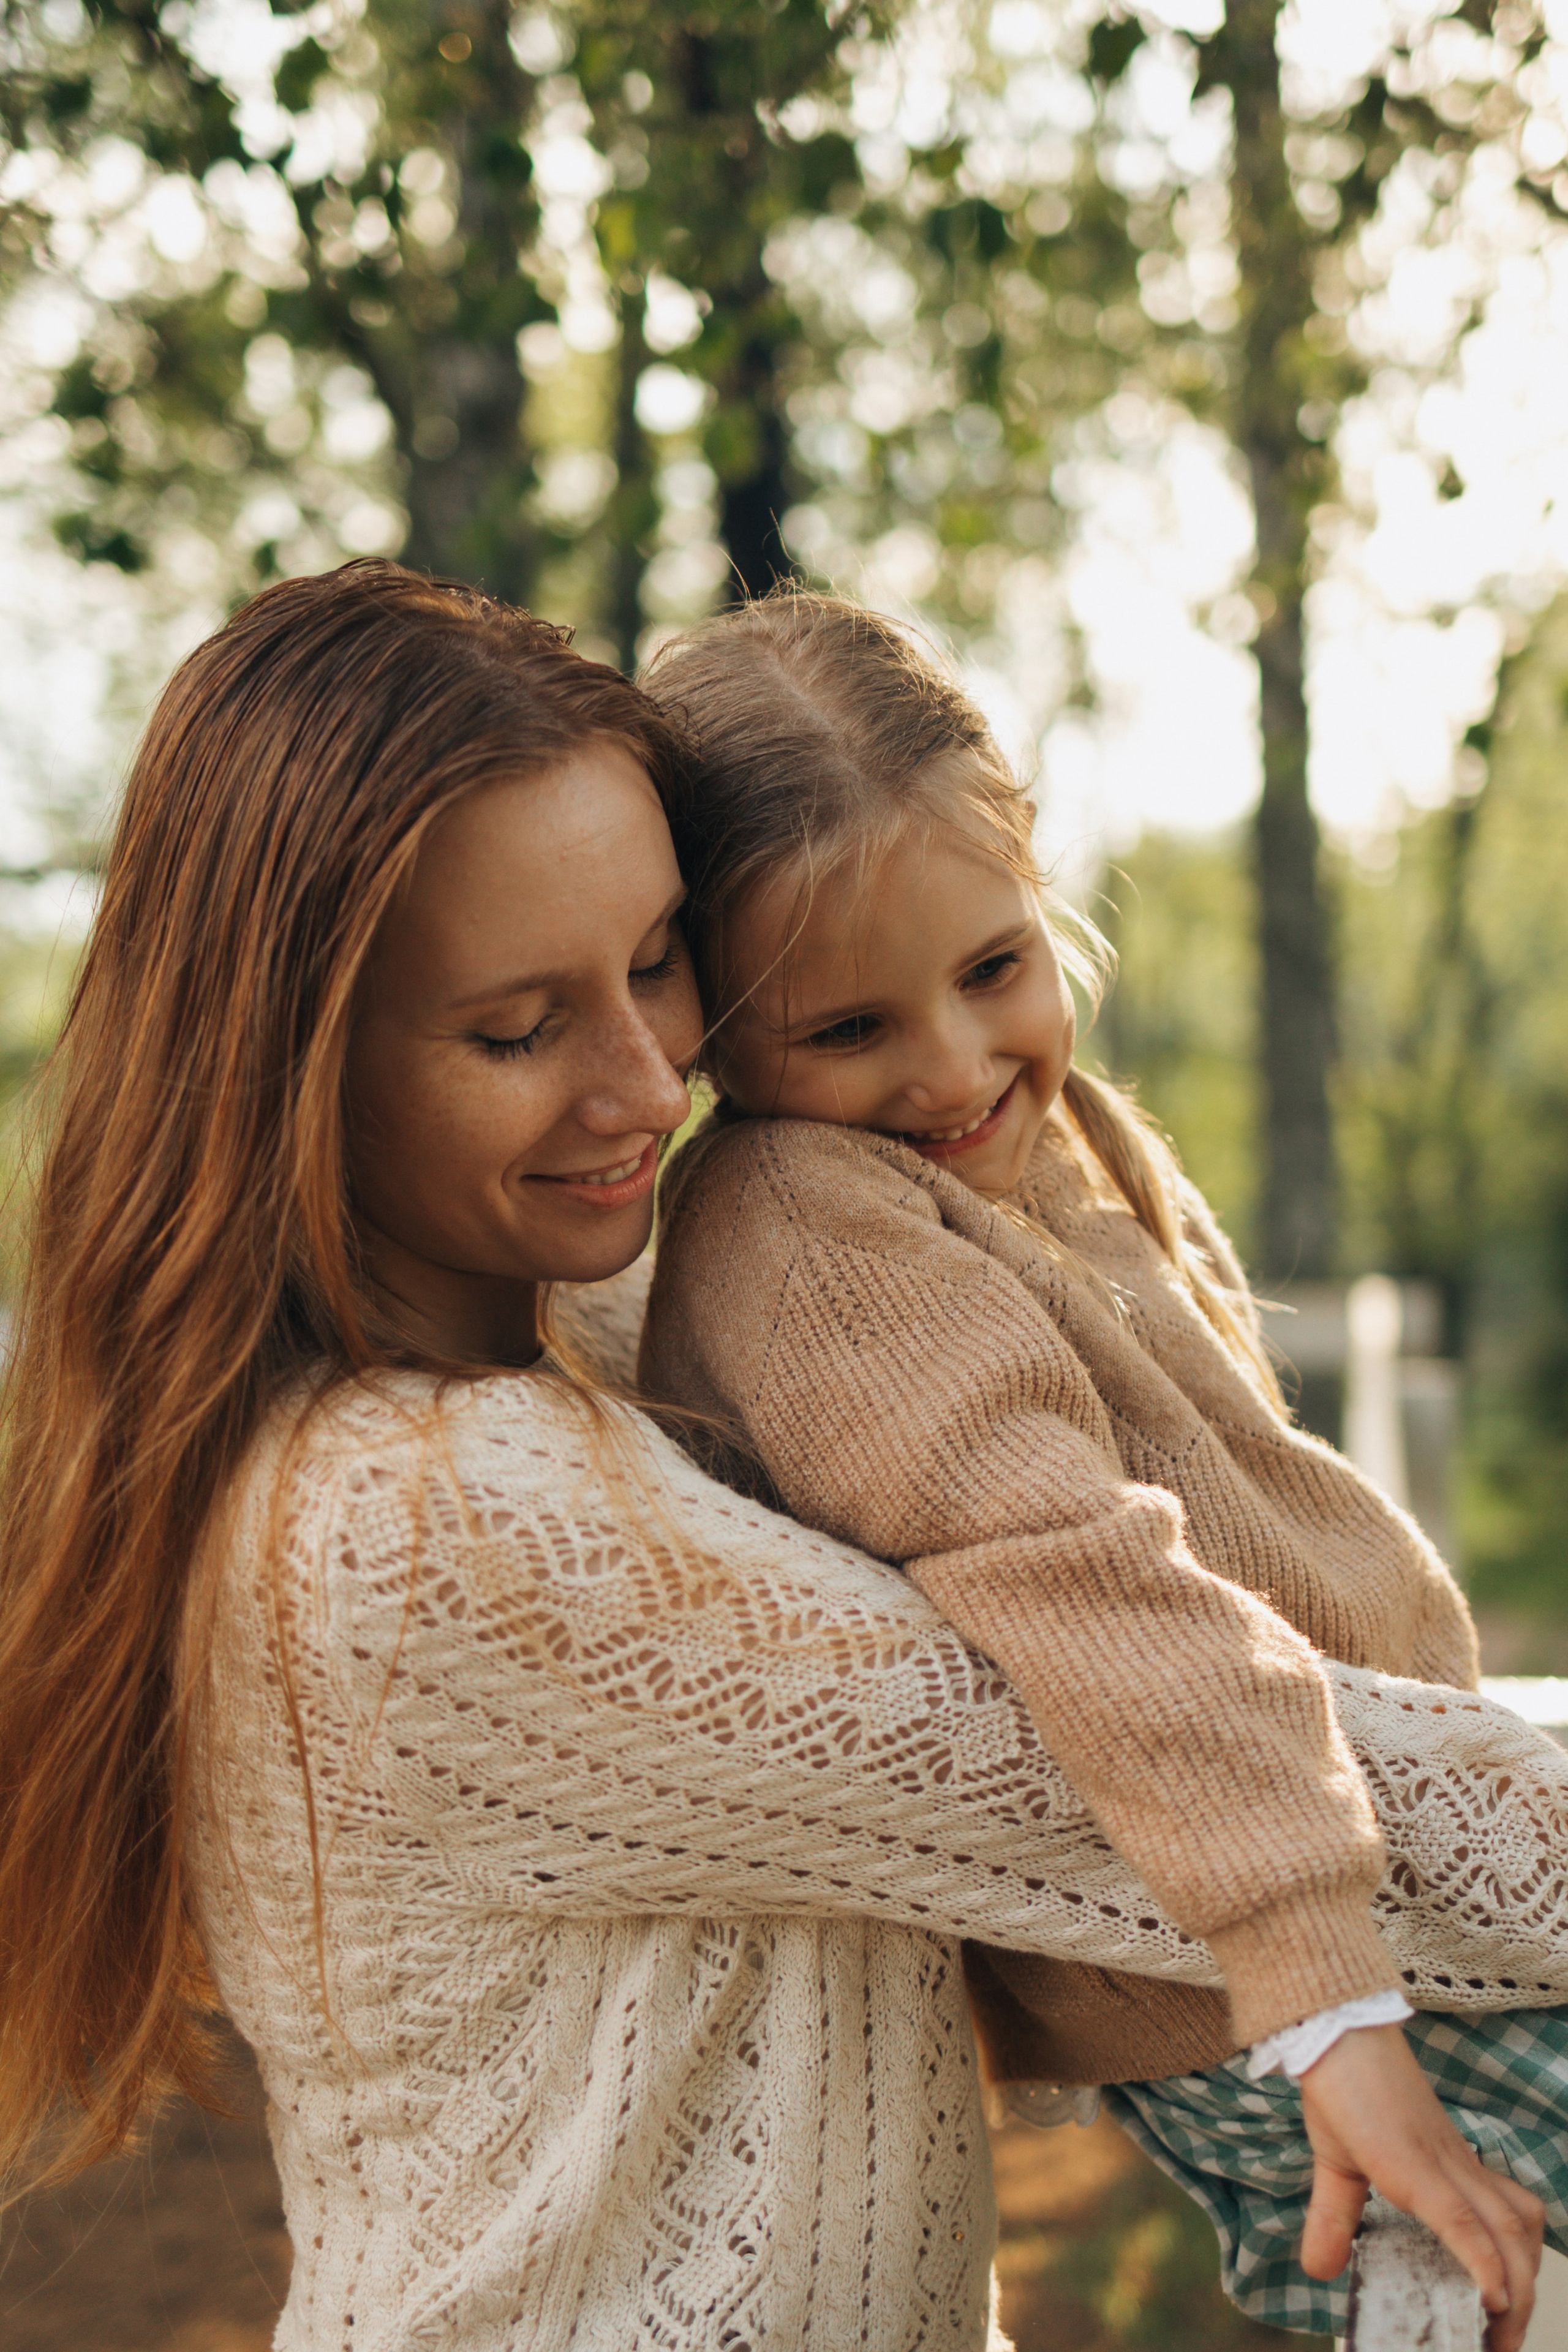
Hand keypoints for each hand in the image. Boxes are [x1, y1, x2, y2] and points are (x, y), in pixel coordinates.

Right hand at [1296, 2023, 1543, 2351]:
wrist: (1333, 2031)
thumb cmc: (1342, 2086)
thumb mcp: (1337, 2165)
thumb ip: (1334, 2218)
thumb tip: (1319, 2270)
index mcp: (1446, 2167)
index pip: (1507, 2222)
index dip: (1517, 2271)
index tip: (1502, 2317)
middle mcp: (1458, 2168)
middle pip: (1521, 2239)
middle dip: (1524, 2299)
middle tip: (1504, 2342)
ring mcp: (1442, 2166)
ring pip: (1509, 2237)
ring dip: (1517, 2291)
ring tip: (1501, 2332)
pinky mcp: (1415, 2167)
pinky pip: (1463, 2224)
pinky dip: (1484, 2265)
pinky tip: (1491, 2299)